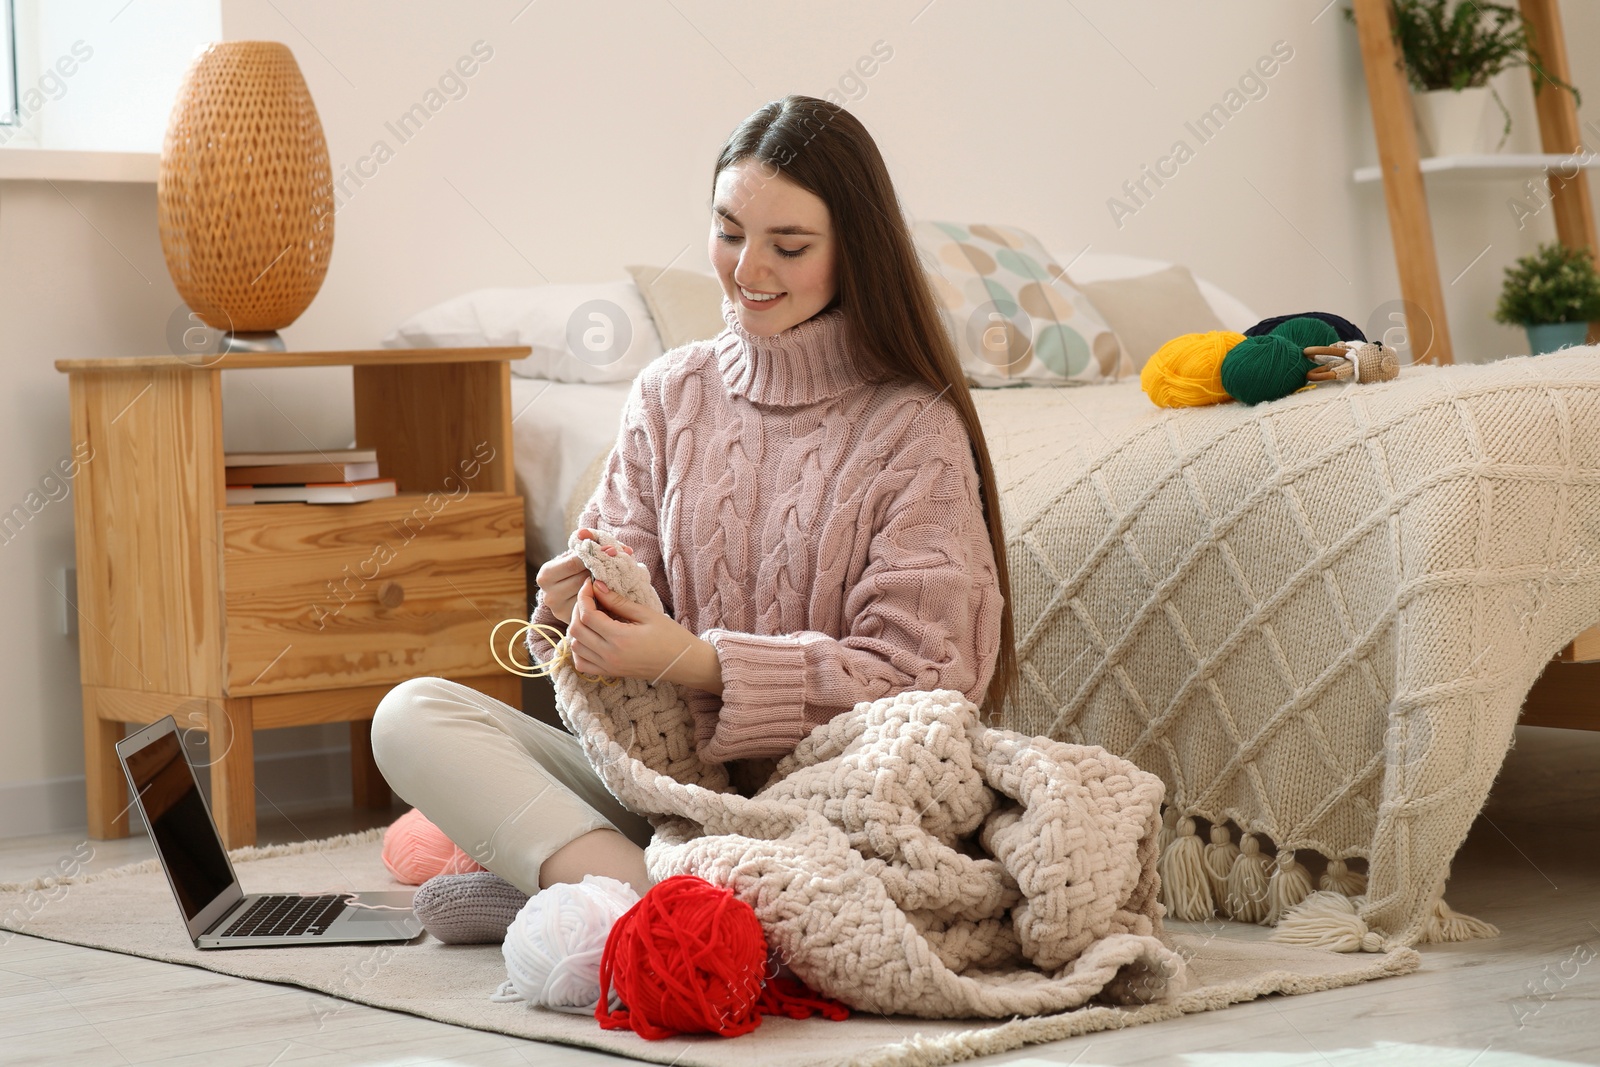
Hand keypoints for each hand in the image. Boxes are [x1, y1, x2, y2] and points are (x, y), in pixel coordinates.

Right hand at [534, 528, 632, 625]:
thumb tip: (593, 536)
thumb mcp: (576, 554)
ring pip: (590, 595)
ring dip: (608, 585)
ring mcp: (560, 611)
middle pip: (583, 579)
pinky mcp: (572, 621)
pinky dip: (605, 599)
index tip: (613, 550)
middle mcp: (549, 595)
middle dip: (604, 569)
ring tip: (619, 576)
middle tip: (622, 562)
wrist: (567, 593)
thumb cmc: (574, 569)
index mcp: (546, 575)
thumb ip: (585, 542)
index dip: (595, 554)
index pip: (574, 562)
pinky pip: (594, 608)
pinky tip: (612, 592)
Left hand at [568, 576, 719, 691]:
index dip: (584, 596)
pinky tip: (590, 637)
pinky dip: (580, 649)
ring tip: (591, 614)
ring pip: (575, 646)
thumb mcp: (646, 614)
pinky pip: (582, 664)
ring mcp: (608, 667)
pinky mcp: (610, 673)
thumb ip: (619, 602)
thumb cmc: (672, 637)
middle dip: (578, 609)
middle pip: (576, 630)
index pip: (587, 615)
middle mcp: (609, 655)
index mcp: (620, 639)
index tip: (590, 584)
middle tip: (590, 596)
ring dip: (578, 627)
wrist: (684, 663)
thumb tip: (598, 587)